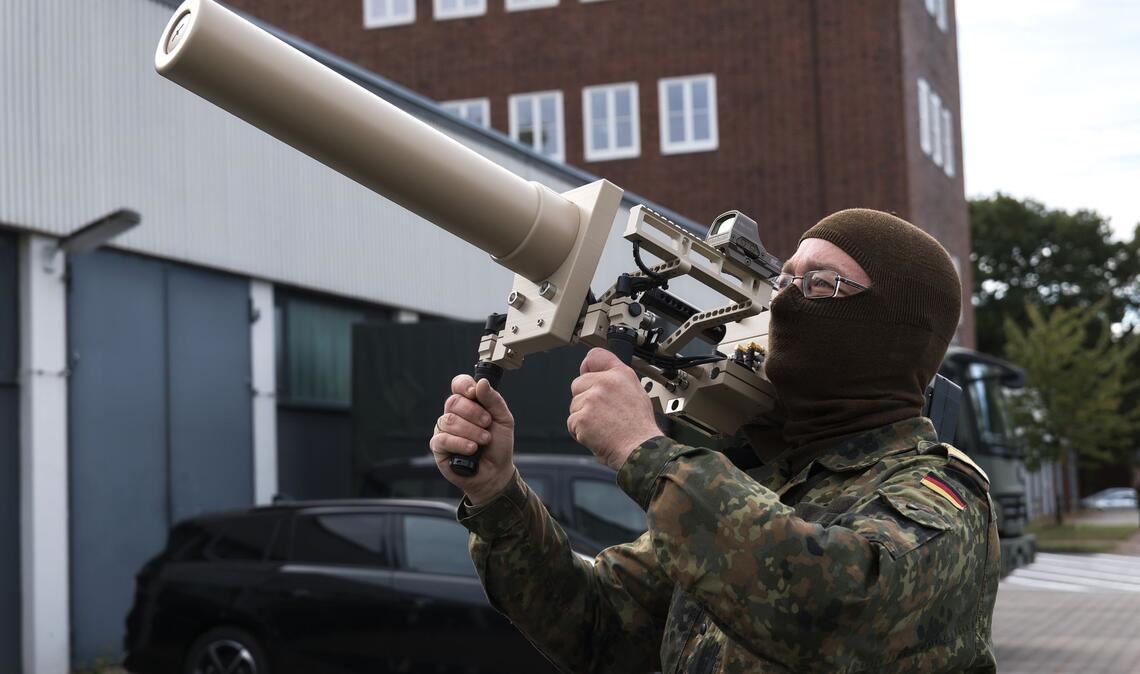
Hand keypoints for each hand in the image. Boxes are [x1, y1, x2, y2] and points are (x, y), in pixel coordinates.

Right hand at [429, 375, 515, 504]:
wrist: (496, 472)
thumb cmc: (498, 445)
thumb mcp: (503, 420)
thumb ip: (493, 400)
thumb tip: (481, 383)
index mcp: (469, 403)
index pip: (458, 384)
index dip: (464, 385)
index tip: (474, 393)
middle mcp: (453, 414)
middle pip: (454, 401)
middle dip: (474, 413)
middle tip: (487, 424)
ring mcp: (444, 430)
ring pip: (449, 420)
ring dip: (471, 431)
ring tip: (483, 441)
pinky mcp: (438, 447)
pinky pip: (443, 439)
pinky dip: (460, 443)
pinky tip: (471, 449)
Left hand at [568, 348, 661, 469]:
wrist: (639, 449)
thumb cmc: (639, 428)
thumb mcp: (637, 393)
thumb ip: (617, 381)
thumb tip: (601, 377)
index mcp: (620, 374)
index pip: (595, 356)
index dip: (588, 367)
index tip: (587, 373)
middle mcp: (605, 382)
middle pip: (578, 384)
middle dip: (584, 399)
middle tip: (602, 414)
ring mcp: (592, 399)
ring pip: (574, 405)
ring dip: (583, 417)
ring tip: (603, 426)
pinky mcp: (582, 417)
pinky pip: (572, 423)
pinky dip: (580, 432)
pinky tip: (597, 435)